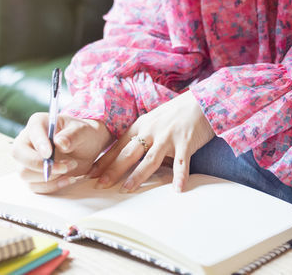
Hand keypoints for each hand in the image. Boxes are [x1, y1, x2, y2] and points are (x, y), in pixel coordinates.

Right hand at [11, 112, 111, 193]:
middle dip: (39, 164)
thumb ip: (72, 135)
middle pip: (18, 154)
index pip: (32, 131)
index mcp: (38, 123)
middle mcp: (27, 140)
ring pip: (24, 173)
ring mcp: (27, 159)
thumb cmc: (81, 135)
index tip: (49, 154)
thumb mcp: (82, 131)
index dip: (39, 143)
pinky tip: (69, 179)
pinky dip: (52, 186)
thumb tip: (60, 143)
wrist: (85, 149)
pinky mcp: (32, 175)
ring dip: (49, 176)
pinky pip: (34, 186)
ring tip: (70, 167)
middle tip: (63, 167)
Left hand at [89, 91, 213, 193]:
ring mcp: (167, 137)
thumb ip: (141, 136)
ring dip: (137, 175)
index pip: (118, 146)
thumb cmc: (175, 113)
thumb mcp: (153, 120)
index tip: (91, 173)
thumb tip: (126, 156)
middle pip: (128, 153)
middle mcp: (151, 131)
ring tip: (127, 189)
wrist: (201, 101)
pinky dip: (180, 176)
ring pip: (150, 159)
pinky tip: (177, 189)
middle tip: (100, 184)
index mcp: (141, 126)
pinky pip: (182, 163)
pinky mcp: (185, 142)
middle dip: (113, 170)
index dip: (104, 160)